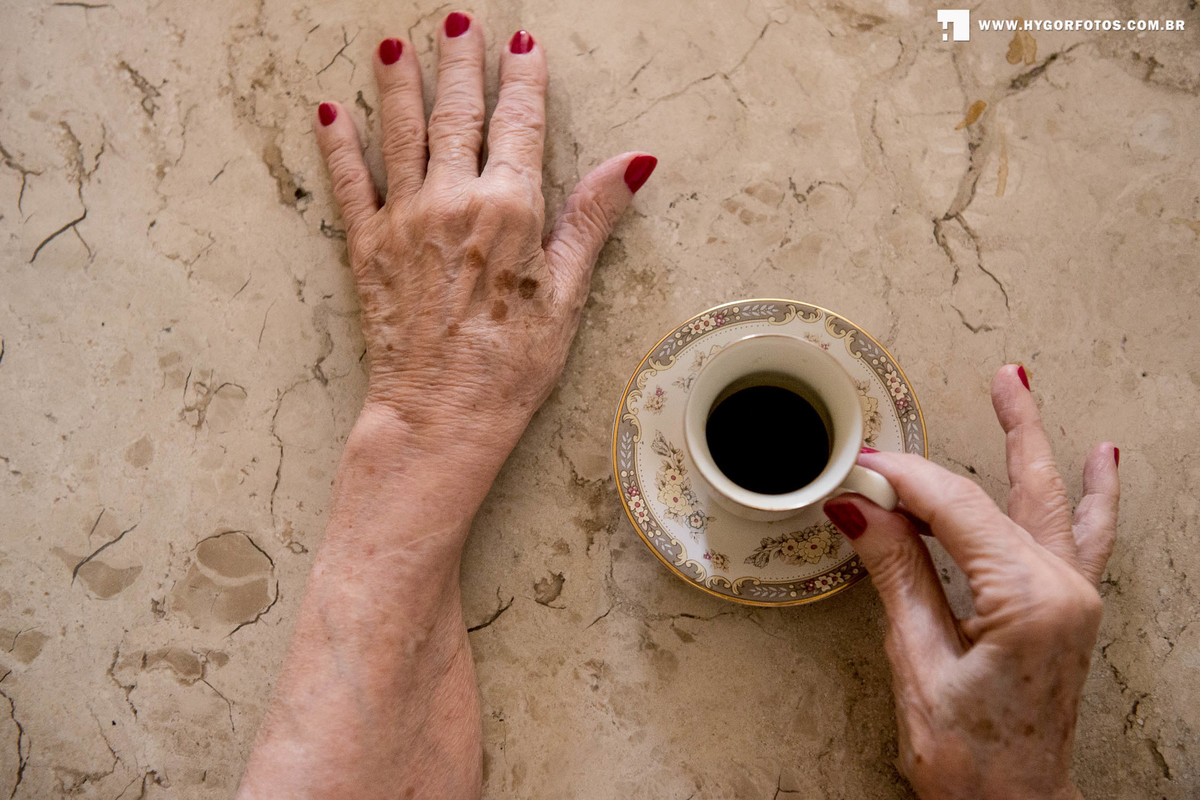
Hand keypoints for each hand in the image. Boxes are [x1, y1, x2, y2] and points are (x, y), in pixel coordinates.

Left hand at [314, 15, 655, 459]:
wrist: (441, 415)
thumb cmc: (512, 365)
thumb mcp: (568, 293)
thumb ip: (591, 217)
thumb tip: (634, 163)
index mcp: (510, 209)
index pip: (520, 124)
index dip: (523, 81)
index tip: (524, 47)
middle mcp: (453, 200)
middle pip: (457, 113)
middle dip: (460, 62)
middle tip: (458, 22)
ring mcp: (404, 219)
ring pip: (400, 132)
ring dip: (398, 83)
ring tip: (394, 42)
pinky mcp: (366, 247)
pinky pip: (348, 181)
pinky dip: (337, 144)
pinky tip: (329, 110)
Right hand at [823, 365, 1118, 799]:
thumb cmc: (968, 758)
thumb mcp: (917, 661)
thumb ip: (895, 572)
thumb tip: (860, 507)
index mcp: (1027, 599)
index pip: (955, 507)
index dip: (903, 478)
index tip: (862, 466)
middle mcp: (1063, 590)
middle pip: (1013, 490)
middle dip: (1004, 427)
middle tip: (997, 376)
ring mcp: (1074, 599)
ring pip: (1055, 503)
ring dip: (1040, 446)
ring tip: (1027, 392)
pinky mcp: (1069, 612)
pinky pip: (1087, 538)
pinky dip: (1092, 497)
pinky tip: (1103, 465)